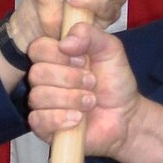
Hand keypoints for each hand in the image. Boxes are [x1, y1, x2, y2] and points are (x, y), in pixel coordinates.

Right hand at [27, 23, 162, 162]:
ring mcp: (43, 103)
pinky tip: (78, 119)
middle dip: (69, 78)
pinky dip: (60, 119)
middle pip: (36, 73)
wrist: (125, 115)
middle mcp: (45, 78)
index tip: (83, 60)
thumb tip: (64, 42)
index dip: (58, 54)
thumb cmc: (114, 81)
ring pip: (38, 96)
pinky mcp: (44, 127)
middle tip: (92, 82)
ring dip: (70, 99)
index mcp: (56, 56)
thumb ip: (90, 35)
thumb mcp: (110, 49)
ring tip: (91, 102)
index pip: (38, 48)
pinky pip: (37, 120)